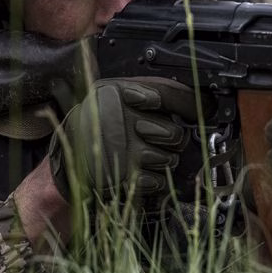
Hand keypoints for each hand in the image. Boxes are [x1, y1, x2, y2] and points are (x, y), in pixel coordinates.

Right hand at [48, 78, 198, 201]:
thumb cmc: (101, 122)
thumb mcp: (118, 94)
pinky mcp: (122, 178)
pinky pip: (157, 180)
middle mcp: (121, 120)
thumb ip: (153, 92)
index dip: (190, 103)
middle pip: (174, 133)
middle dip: (173, 139)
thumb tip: (200, 100)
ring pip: (170, 159)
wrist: (68, 154)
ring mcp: (122, 151)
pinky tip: (139, 169)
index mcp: (118, 94)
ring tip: (145, 154)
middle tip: (161, 137)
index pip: (167, 94)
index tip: (203, 106)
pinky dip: (153, 179)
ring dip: (164, 160)